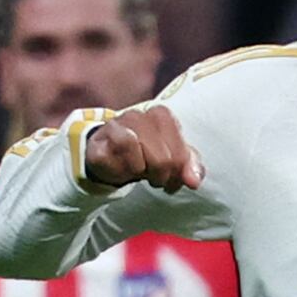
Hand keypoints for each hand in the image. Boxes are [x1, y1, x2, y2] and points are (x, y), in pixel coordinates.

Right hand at [78, 105, 201, 191]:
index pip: (183, 151)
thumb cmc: (145, 156)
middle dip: (165, 176)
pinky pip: (123, 148)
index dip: (181, 171)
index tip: (174, 180)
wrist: (110, 158)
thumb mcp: (173, 160)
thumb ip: (190, 166)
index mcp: (162, 117)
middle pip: (166, 156)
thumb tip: (194, 181)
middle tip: (159, 181)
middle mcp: (141, 116)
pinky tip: (126, 169)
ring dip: (147, 172)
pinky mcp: (102, 137)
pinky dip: (128, 166)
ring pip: (145, 149)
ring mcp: (119, 123)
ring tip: (143, 175)